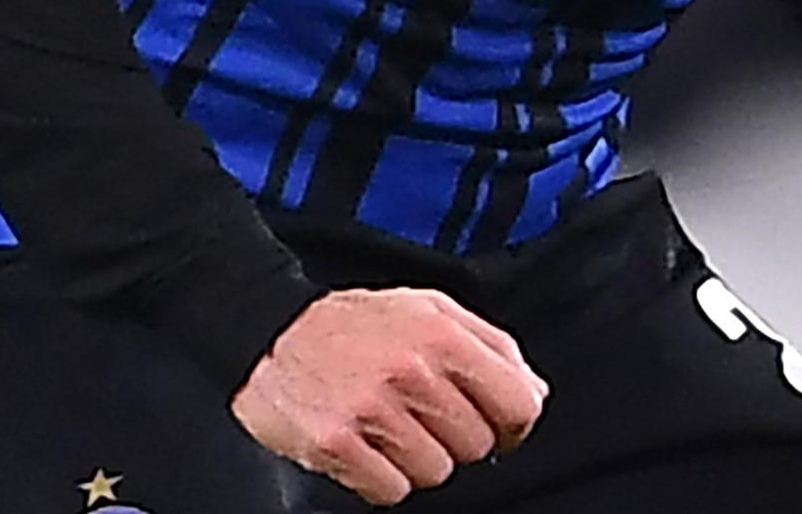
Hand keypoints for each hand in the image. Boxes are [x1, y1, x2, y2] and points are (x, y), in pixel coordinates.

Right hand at [230, 288, 547, 505]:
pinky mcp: (335, 444)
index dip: (511, 423)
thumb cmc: (353, 324)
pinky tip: (362, 444)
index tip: (492, 422)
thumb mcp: (428, 309)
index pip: (519, 404)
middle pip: (477, 447)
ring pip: (436, 473)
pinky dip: (379, 477)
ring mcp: (371, 410)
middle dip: (453, 437)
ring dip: (414, 459)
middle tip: (417, 413)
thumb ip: (490, 345)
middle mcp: (410, 371)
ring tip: (384, 425)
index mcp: (440, 334)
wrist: (266, 330)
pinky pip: (391, 492)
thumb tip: (535, 392)